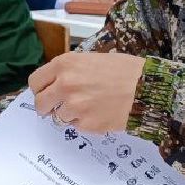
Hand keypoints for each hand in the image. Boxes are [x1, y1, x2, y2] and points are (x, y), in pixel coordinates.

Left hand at [29, 50, 145, 133]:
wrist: (148, 88)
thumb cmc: (126, 70)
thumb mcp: (93, 59)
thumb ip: (71, 70)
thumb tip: (56, 83)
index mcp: (65, 64)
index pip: (36, 81)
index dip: (40, 88)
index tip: (46, 92)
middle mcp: (65, 85)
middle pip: (40, 103)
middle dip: (48, 106)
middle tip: (57, 106)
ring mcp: (74, 107)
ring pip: (58, 117)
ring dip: (69, 114)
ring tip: (90, 106)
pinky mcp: (86, 124)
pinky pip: (76, 126)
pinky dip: (85, 122)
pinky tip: (100, 112)